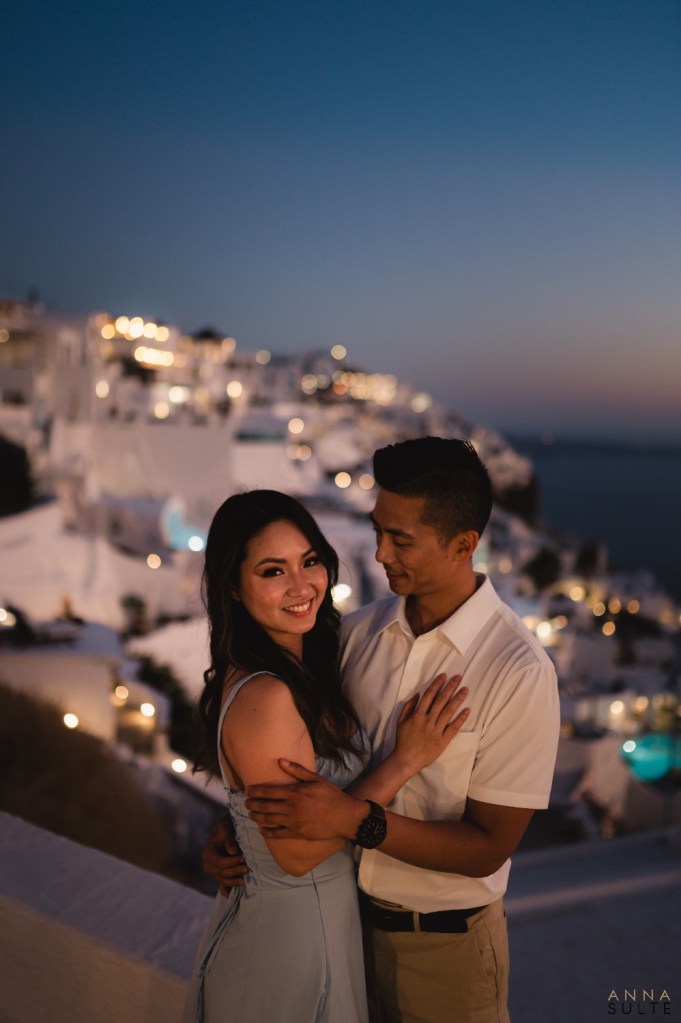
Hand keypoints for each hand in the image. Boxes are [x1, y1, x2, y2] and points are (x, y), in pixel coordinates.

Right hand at [201, 815, 248, 896]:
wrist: (226, 830)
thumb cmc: (226, 827)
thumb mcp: (226, 828)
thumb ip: (229, 839)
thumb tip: (233, 852)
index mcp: (207, 853)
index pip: (220, 863)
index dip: (232, 863)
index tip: (244, 859)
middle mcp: (208, 865)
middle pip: (222, 874)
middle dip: (236, 871)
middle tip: (248, 867)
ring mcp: (213, 872)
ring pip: (224, 881)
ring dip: (235, 881)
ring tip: (246, 879)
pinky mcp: (220, 876)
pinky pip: (222, 886)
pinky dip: (227, 891)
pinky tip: (233, 895)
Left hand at [246, 761, 364, 840]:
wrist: (344, 817)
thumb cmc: (331, 795)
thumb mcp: (316, 779)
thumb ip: (297, 770)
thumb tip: (280, 761)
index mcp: (295, 793)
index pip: (269, 791)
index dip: (255, 791)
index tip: (247, 790)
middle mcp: (291, 808)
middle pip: (265, 806)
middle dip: (253, 804)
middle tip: (245, 802)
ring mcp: (293, 822)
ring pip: (269, 820)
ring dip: (257, 817)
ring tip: (250, 814)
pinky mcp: (297, 833)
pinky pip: (277, 834)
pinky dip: (267, 832)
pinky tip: (262, 829)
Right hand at [393, 674, 468, 772]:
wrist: (407, 759)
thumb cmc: (403, 740)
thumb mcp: (400, 721)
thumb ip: (408, 706)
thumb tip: (417, 694)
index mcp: (417, 715)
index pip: (429, 695)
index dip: (437, 684)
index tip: (444, 675)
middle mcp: (428, 720)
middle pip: (441, 700)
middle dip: (450, 687)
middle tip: (458, 677)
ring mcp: (436, 730)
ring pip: (449, 712)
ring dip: (458, 699)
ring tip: (465, 689)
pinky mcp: (443, 741)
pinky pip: (453, 728)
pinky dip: (460, 719)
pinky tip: (467, 710)